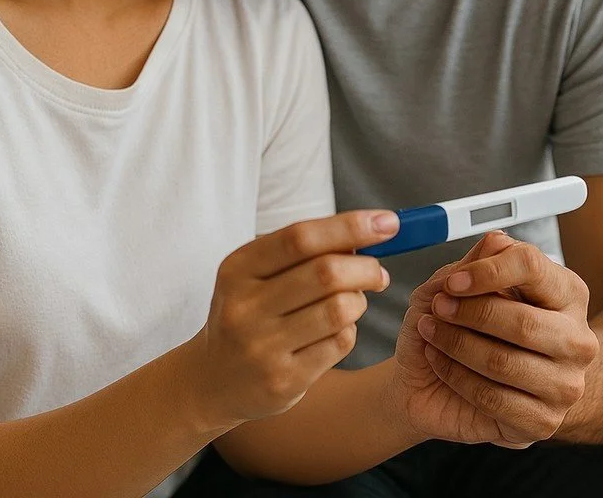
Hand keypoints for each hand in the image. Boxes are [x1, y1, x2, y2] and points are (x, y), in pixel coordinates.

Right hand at [181, 209, 398, 428]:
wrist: (213, 378)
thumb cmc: (250, 310)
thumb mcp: (258, 272)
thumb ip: (305, 250)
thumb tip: (367, 232)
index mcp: (238, 268)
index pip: (301, 237)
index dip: (350, 226)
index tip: (388, 222)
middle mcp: (245, 307)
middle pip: (326, 273)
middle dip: (366, 268)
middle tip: (379, 272)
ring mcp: (262, 348)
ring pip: (340, 310)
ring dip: (360, 300)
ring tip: (354, 301)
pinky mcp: (283, 381)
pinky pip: (340, 343)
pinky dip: (350, 330)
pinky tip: (337, 330)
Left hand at [414, 232, 597, 445]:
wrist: (440, 381)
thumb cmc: (462, 325)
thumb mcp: (460, 282)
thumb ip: (478, 260)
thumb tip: (494, 242)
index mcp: (566, 292)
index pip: (533, 267)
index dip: (489, 271)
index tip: (454, 281)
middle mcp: (576, 338)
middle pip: (522, 321)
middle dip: (469, 313)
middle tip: (438, 308)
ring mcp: (566, 385)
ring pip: (504, 362)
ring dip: (456, 345)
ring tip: (433, 333)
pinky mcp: (544, 422)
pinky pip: (494, 399)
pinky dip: (456, 377)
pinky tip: (441, 362)